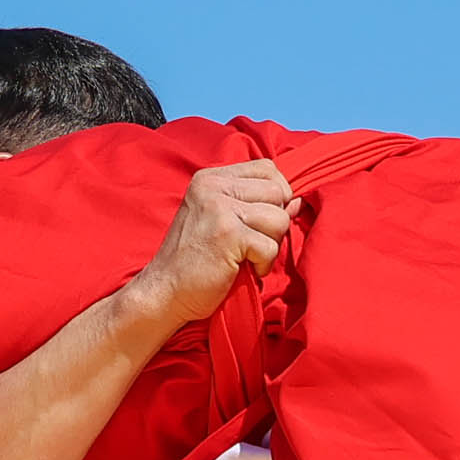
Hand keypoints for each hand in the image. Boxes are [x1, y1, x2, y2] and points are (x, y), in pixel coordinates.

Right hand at [125, 160, 293, 330]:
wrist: (163, 291)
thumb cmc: (193, 260)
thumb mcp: (219, 220)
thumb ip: (254, 205)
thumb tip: (296, 200)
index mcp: (210, 179)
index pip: (266, 168)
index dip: (275, 195)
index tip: (260, 220)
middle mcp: (214, 187)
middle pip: (277, 191)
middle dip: (274, 222)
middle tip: (252, 242)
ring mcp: (220, 209)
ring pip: (279, 218)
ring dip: (270, 244)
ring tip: (247, 256)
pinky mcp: (229, 236)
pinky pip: (271, 246)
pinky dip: (263, 264)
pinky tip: (244, 269)